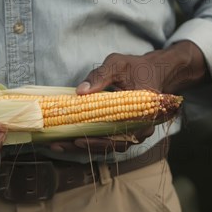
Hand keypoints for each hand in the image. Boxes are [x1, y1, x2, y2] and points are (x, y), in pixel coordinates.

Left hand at [49, 41, 207, 153]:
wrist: (153, 72)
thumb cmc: (137, 67)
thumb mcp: (118, 64)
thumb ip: (101, 75)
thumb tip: (80, 91)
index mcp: (143, 115)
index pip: (119, 135)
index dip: (97, 141)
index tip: (77, 140)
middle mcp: (140, 129)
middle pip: (110, 145)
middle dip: (82, 146)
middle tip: (57, 145)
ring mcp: (133, 133)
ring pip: (107, 147)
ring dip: (82, 146)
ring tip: (58, 145)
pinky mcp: (125, 132)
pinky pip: (107, 142)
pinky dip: (88, 141)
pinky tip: (68, 139)